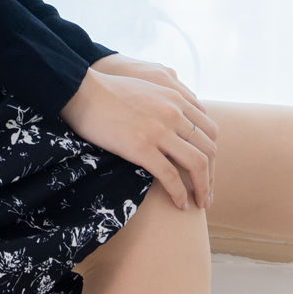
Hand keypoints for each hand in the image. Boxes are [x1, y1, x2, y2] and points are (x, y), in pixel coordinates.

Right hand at [61, 59, 218, 210]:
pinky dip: (180, 194)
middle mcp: (174, 113)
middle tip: (206, 193)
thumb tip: (175, 122)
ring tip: (199, 203)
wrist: (81, 91)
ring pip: (197, 164)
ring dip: (202, 188)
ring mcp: (159, 130)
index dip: (212, 154)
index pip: (210, 130)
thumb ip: (167, 102)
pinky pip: (171, 176)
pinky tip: (179, 204)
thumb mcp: (147, 89)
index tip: (206, 171)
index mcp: (176, 99)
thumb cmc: (108, 92)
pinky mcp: (141, 147)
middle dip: (211, 175)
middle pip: (209, 149)